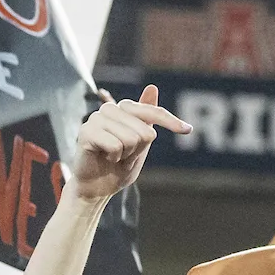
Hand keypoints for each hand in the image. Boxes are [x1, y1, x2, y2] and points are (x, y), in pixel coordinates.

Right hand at [71, 85, 190, 200]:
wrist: (96, 187)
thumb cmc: (118, 166)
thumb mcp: (140, 143)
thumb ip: (147, 119)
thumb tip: (152, 86)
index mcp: (124, 109)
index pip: (152, 112)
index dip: (170, 122)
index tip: (188, 130)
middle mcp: (110, 109)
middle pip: (145, 131)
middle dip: (138, 151)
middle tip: (123, 156)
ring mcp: (96, 118)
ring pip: (131, 139)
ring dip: (125, 155)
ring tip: (112, 157)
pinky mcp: (86, 131)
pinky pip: (115, 146)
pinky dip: (114, 158)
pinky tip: (104, 157)